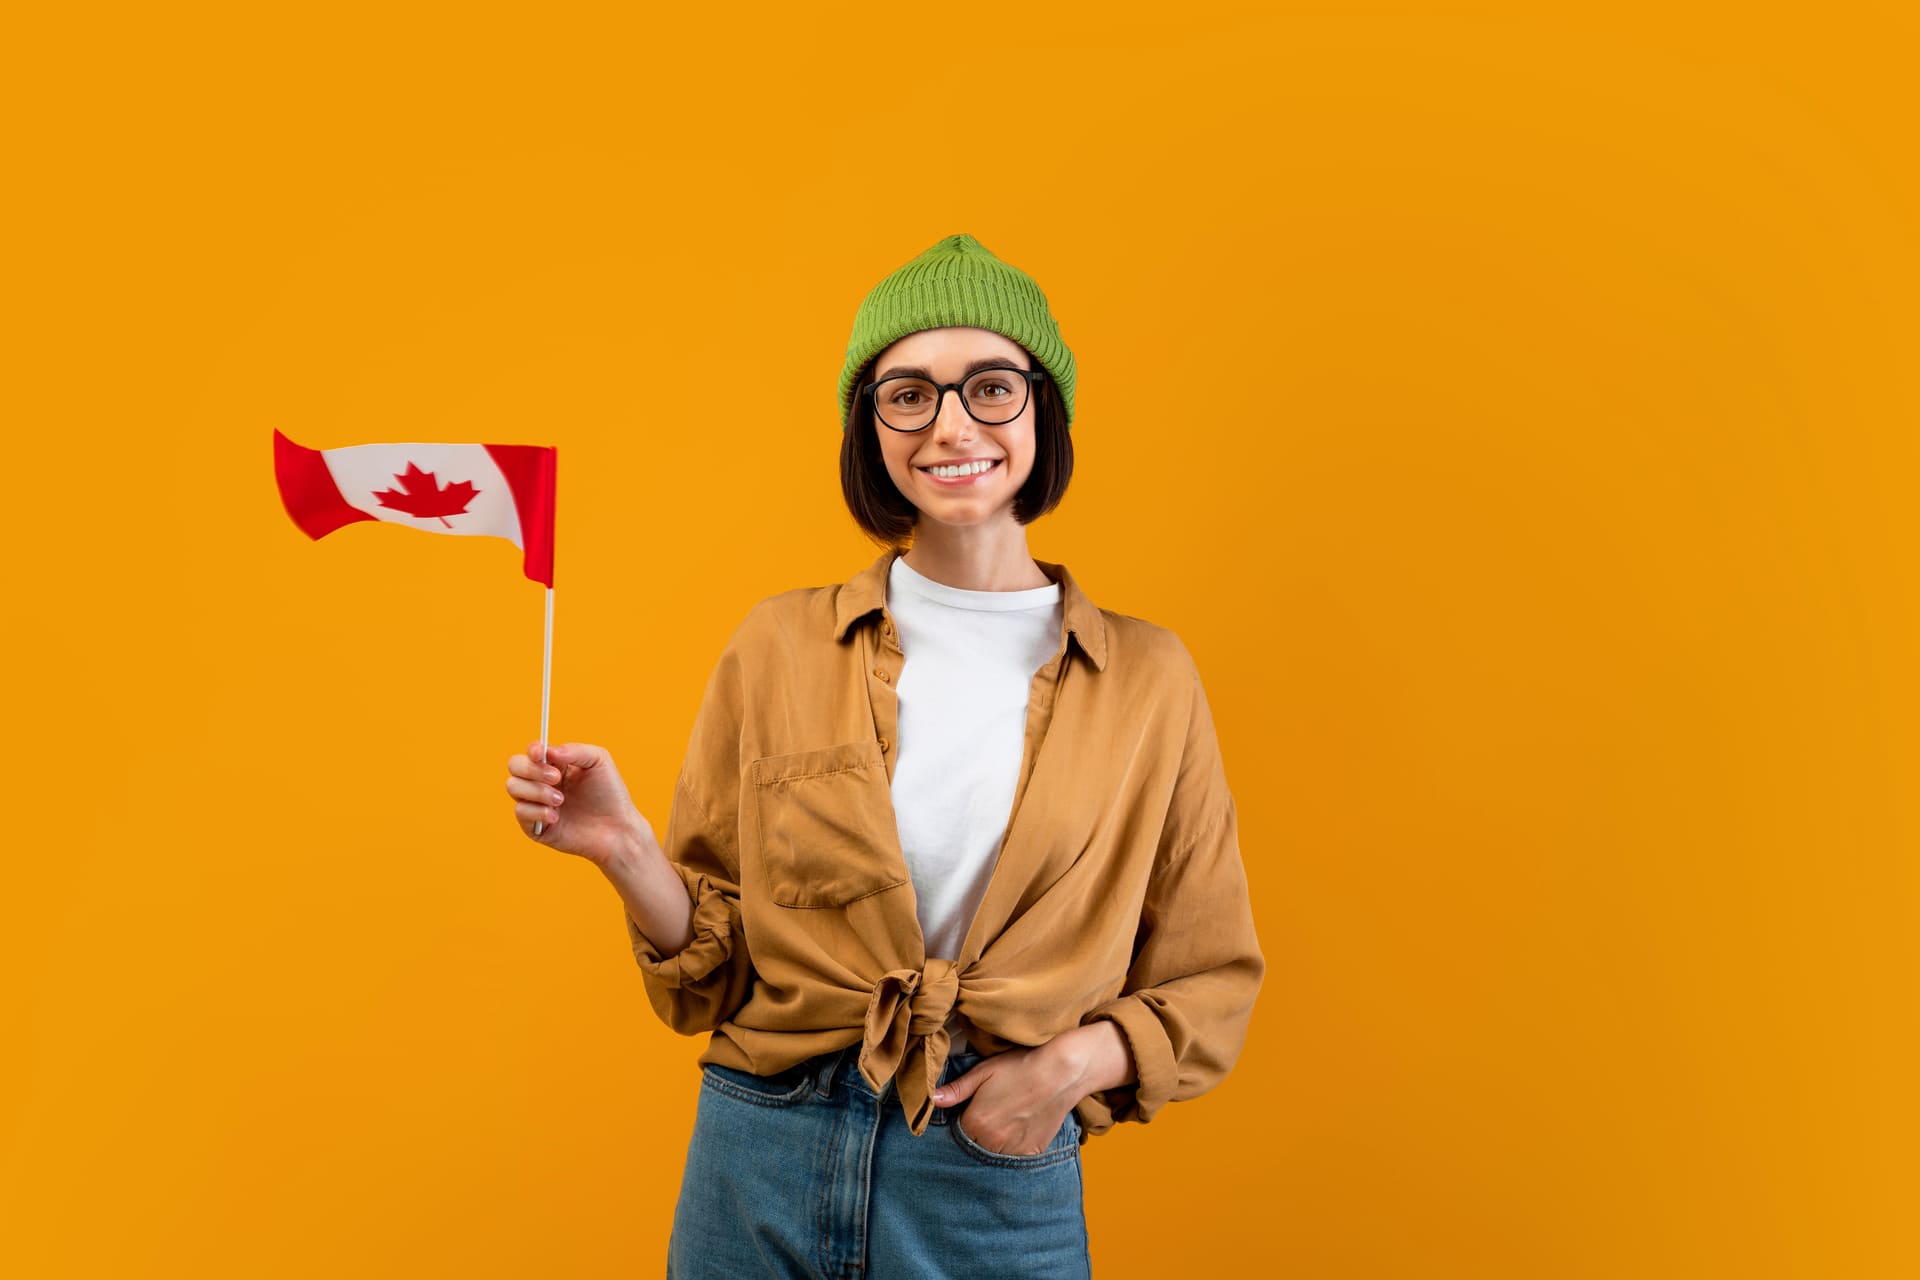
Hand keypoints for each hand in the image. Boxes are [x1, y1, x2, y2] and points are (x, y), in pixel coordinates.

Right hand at [504, 740, 653, 869]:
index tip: (539, 753)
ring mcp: (536, 804)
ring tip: (561, 800)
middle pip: (515, 766)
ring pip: (513, 787)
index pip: (532, 752)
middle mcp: (542, 783)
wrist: (617, 829)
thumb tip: (547, 751)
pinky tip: (556, 817)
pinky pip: (520, 812)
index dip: (532, 750)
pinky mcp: (535, 827)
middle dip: (532, 770)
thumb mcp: (598, 761)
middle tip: (556, 778)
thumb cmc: (610, 794)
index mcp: (555, 765)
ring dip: (537, 791)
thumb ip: (573, 750)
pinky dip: (537, 811)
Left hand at [932, 1043, 1082, 1156]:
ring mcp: (1014, 1150)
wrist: (1060, 1072)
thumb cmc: (1020, 1067)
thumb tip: (932, 1098)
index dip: (964, 1119)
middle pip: (975, 1145)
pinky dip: (1015, 1146)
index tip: (974, 1107)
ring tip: (1009, 1116)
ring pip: (995, 1153)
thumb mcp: (983, 1072)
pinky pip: (1016, 1156)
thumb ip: (956, 1090)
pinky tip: (1022, 1125)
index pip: (957, 1132)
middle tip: (993, 1111)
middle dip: (979, 1132)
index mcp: (975, 1123)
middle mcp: (992, 1143)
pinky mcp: (1033, 1153)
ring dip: (996, 1141)